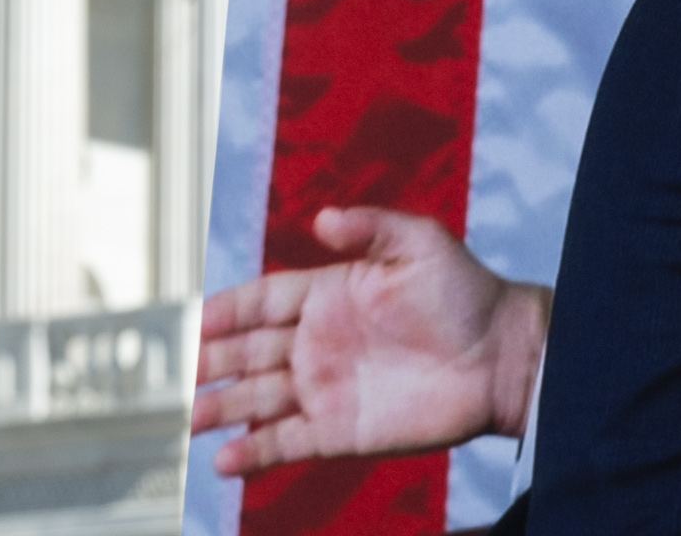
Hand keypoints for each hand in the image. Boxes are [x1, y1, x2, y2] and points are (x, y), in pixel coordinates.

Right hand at [189, 208, 547, 474]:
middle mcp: (317, 343)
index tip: (193, 320)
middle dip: (209, 362)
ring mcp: (327, 390)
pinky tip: (223, 461)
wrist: (504, 358)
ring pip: (258, 400)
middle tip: (175, 374)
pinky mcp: (342, 432)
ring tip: (185, 422)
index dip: (225, 310)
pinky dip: (255, 452)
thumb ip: (369, 227)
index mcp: (326, 294)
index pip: (260, 301)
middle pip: (247, 353)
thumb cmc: (466, 293)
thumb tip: (321, 219)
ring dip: (220, 410)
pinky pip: (288, 443)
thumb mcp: (420, 242)